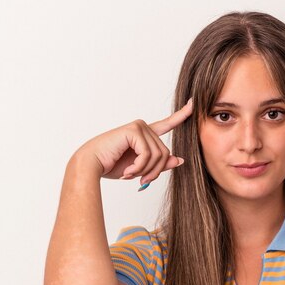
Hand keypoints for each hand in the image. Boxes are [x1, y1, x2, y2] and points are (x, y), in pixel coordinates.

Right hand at [74, 99, 192, 185]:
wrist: (90, 165)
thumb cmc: (112, 166)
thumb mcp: (141, 168)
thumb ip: (160, 164)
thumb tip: (180, 160)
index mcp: (146, 134)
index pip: (168, 124)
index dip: (182, 115)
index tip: (193, 103)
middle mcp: (144, 127)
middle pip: (166, 153)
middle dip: (155, 171)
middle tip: (141, 181)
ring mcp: (140, 126)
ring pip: (159, 155)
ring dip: (146, 171)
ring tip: (131, 175)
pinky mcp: (134, 130)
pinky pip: (148, 154)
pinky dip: (139, 167)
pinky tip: (128, 171)